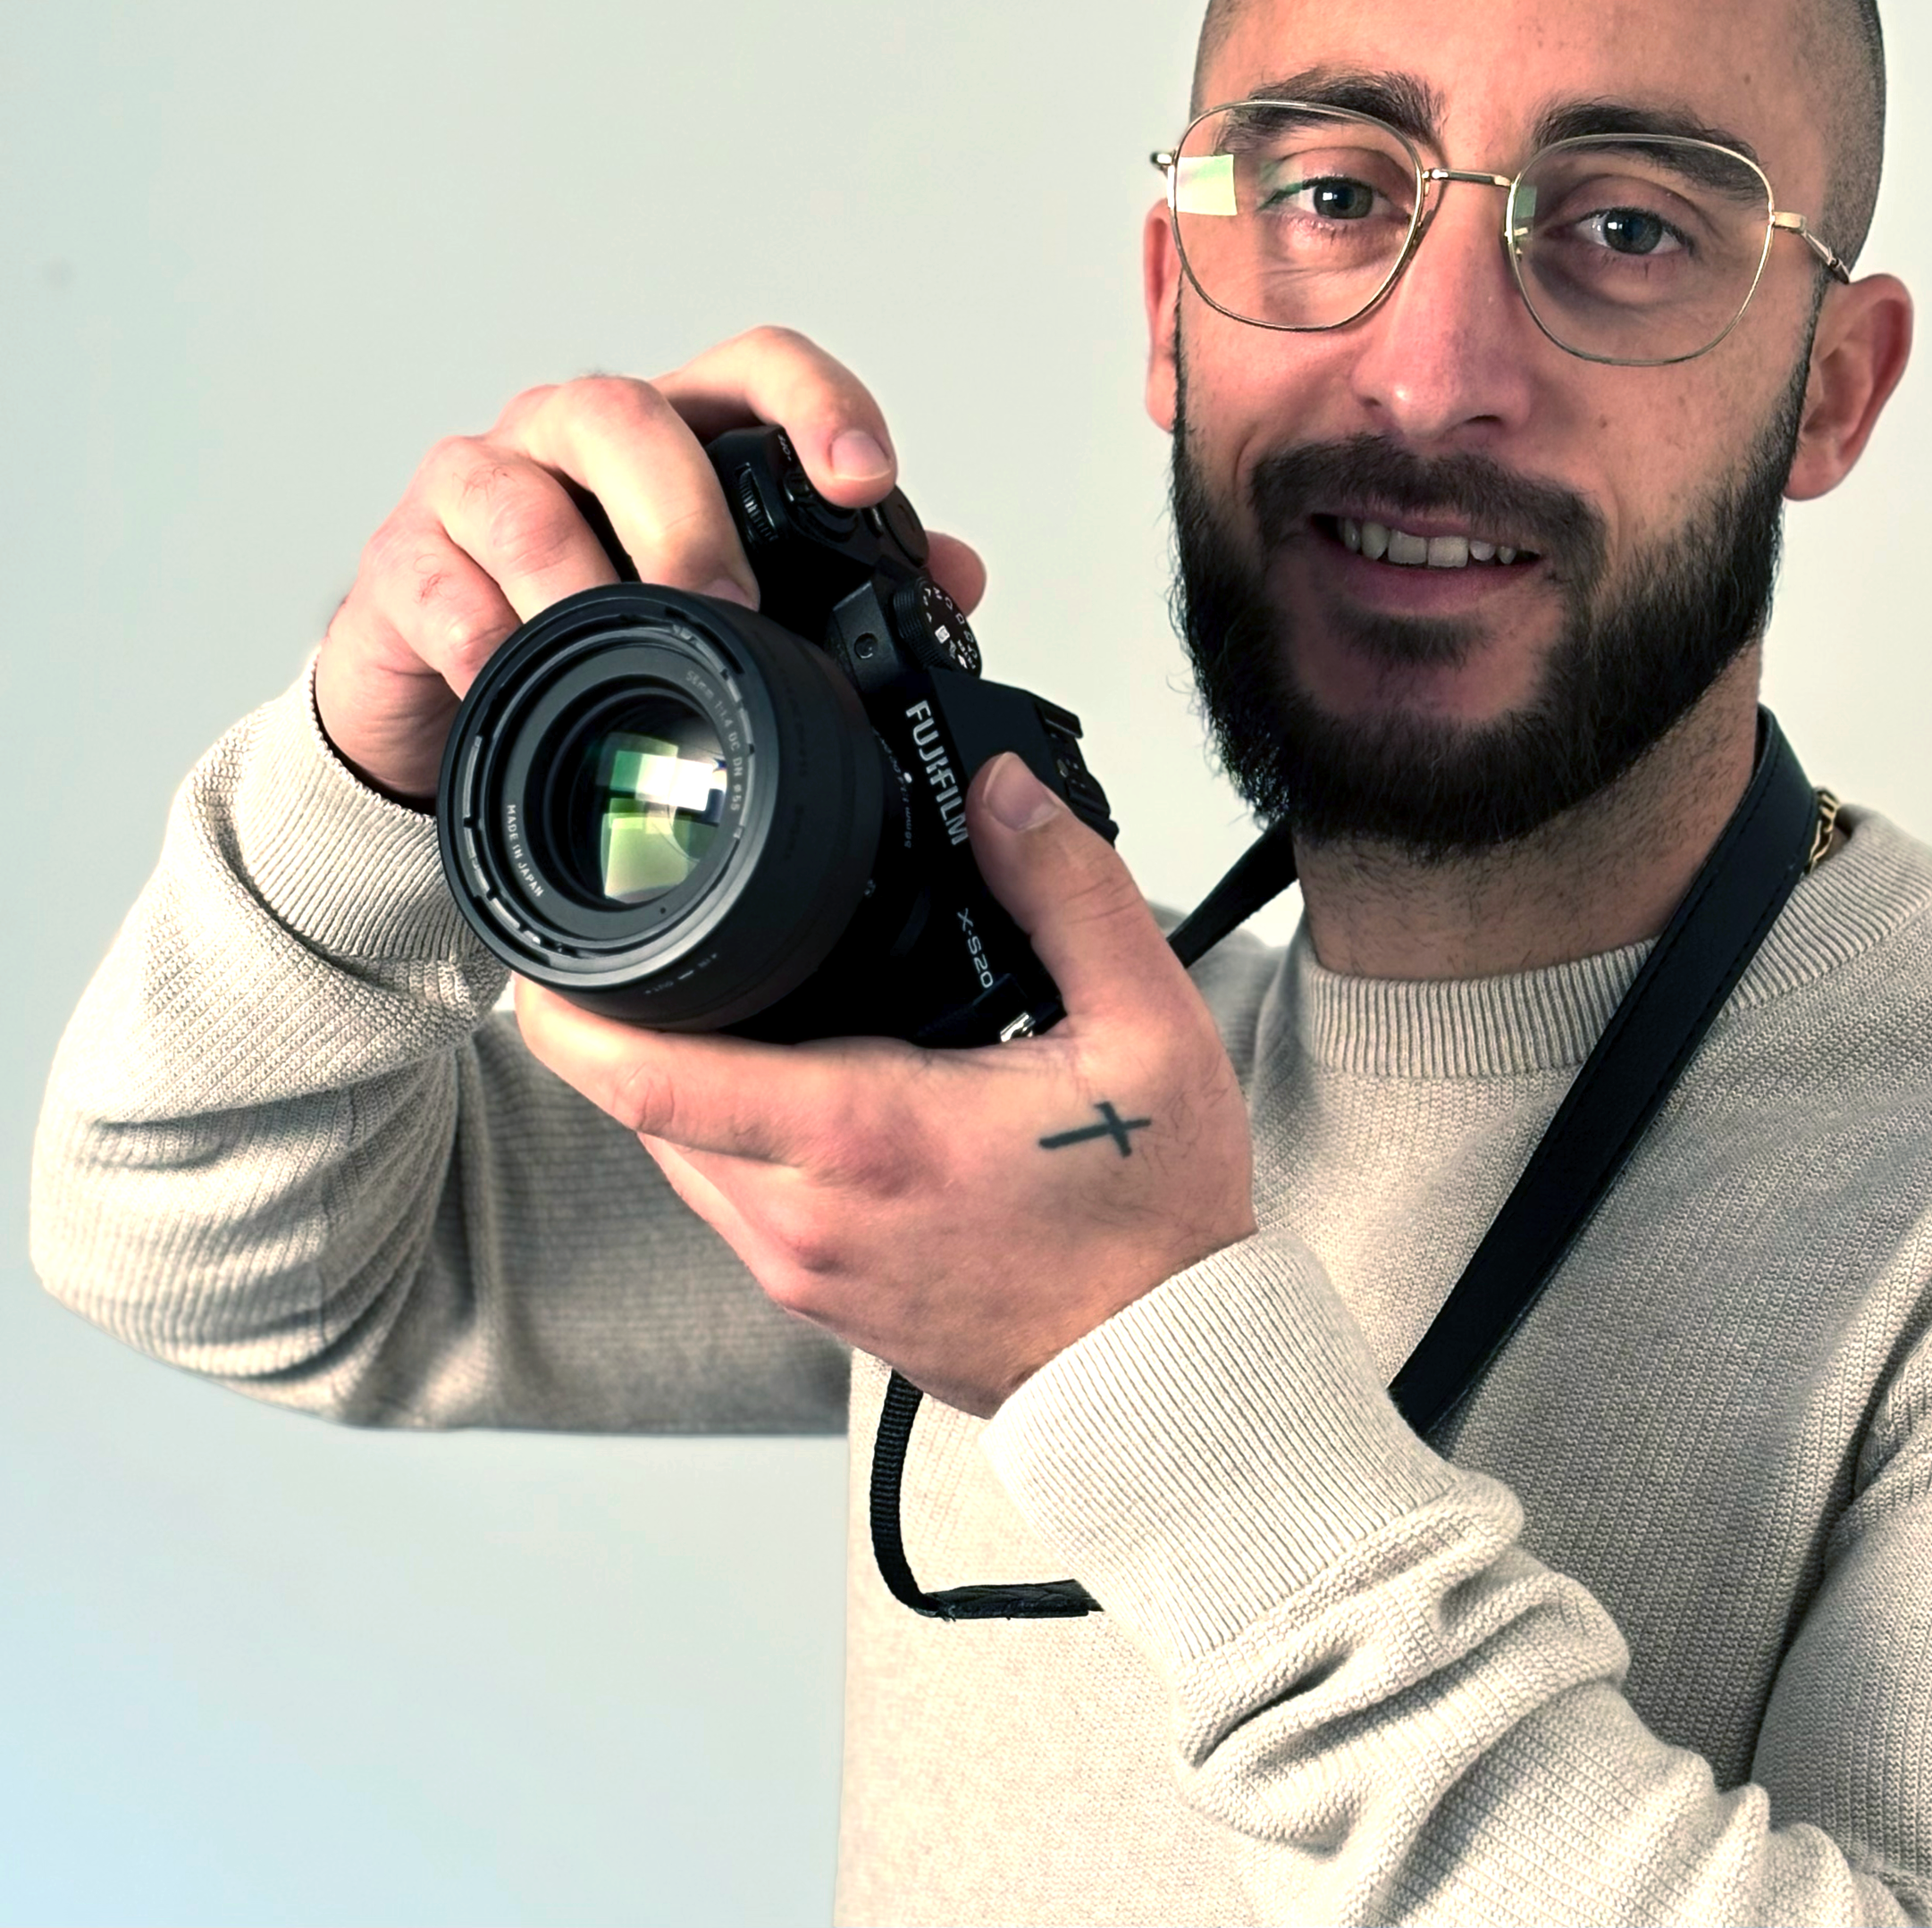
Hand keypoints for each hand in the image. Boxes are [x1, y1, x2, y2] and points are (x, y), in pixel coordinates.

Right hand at [316, 327, 987, 800]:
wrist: (458, 694)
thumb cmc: (608, 624)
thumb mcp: (736, 603)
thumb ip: (848, 585)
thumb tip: (958, 574)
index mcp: (678, 436)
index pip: (754, 369)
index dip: (817, 405)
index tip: (863, 479)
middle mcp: (575, 439)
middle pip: (627, 416)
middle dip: (687, 510)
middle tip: (733, 607)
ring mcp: (481, 488)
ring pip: (518, 489)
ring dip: (577, 574)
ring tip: (628, 642)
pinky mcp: (405, 560)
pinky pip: (435, 578)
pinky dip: (477, 631)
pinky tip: (511, 673)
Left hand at [513, 753, 1258, 1416]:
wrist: (1161, 1369)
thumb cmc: (1151, 1222)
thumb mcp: (1147, 1029)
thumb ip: (1068, 889)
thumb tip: (1001, 791)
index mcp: (864, 1138)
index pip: (651, 1077)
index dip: (570, 1011)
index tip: (540, 953)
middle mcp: (806, 1217)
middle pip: (642, 1110)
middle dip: (620, 1024)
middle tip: (633, 937)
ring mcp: (804, 1270)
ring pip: (679, 1159)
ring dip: (673, 1083)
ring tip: (705, 999)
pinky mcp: (820, 1300)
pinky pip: (728, 1202)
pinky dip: (723, 1136)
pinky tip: (783, 1086)